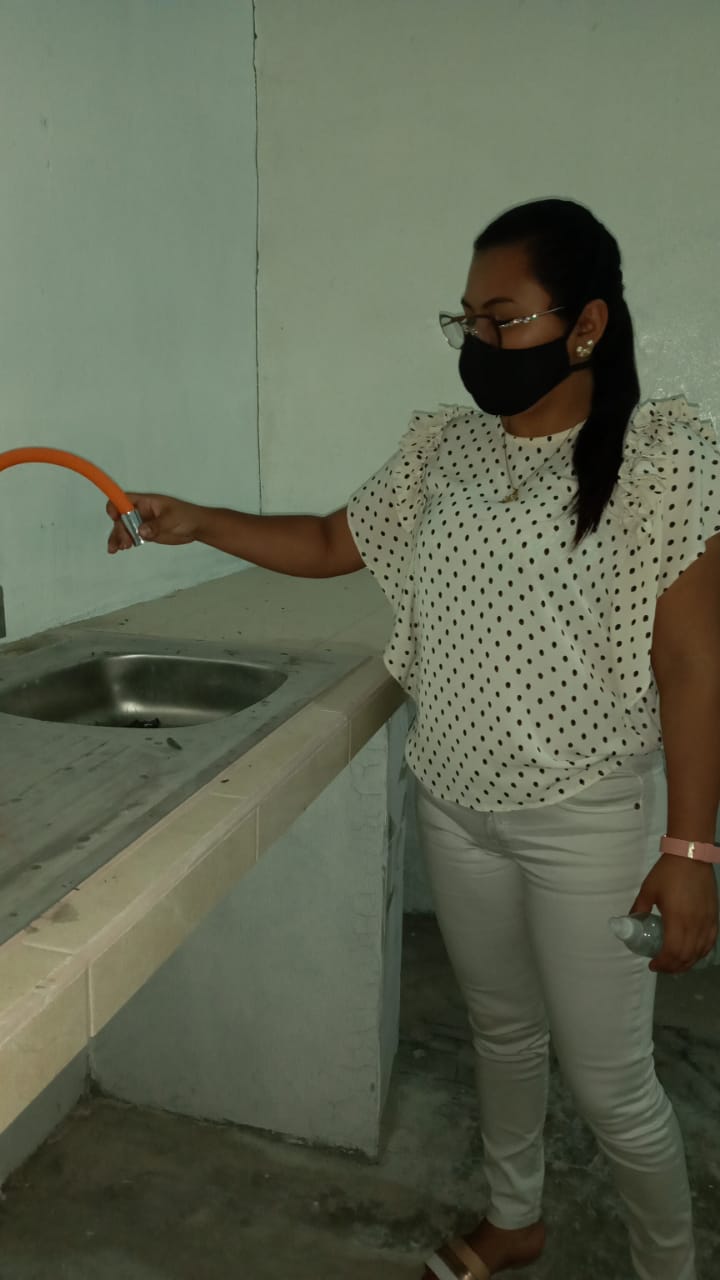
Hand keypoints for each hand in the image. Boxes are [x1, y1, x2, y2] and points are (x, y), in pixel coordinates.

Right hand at [106, 493, 203, 552]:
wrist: (196, 527)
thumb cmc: (186, 516)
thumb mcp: (172, 519)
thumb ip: (156, 525)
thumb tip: (141, 531)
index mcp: (146, 502)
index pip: (125, 499)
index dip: (116, 505)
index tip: (114, 517)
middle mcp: (141, 511)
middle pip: (122, 518)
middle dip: (120, 530)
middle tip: (125, 543)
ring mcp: (142, 523)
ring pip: (124, 529)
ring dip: (117, 538)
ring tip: (116, 549)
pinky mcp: (146, 534)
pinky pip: (131, 537)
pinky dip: (123, 543)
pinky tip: (118, 550)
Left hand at [628, 855, 718, 972]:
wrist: (691, 857)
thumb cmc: (667, 873)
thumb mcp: (648, 891)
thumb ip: (639, 908)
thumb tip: (630, 920)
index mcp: (677, 920)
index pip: (672, 952)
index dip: (663, 964)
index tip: (652, 965)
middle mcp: (694, 925)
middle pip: (686, 957)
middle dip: (672, 967)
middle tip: (661, 967)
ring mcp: (707, 922)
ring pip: (699, 952)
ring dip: (687, 963)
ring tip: (674, 964)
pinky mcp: (714, 917)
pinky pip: (710, 942)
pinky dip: (701, 953)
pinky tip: (692, 954)